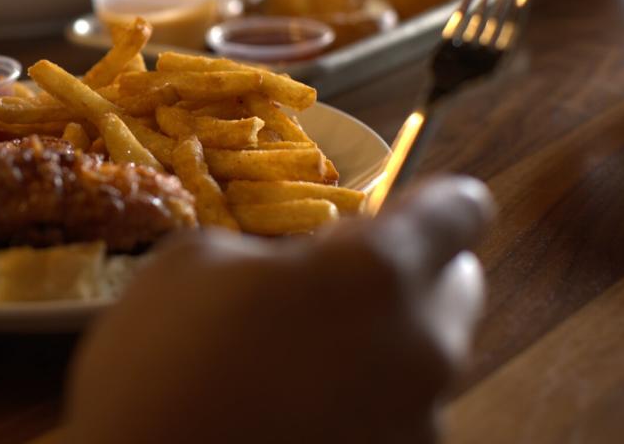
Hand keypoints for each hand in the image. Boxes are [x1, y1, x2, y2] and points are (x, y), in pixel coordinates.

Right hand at [65, 177, 494, 443]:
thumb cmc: (162, 359)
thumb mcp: (194, 260)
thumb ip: (272, 250)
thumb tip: (298, 270)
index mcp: (378, 273)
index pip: (461, 208)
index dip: (428, 202)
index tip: (384, 213)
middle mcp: (425, 348)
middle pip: (457, 285)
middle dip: (406, 275)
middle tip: (326, 289)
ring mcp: (420, 425)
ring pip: (423, 358)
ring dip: (378, 344)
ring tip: (295, 364)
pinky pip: (395, 417)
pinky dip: (359, 404)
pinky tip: (291, 412)